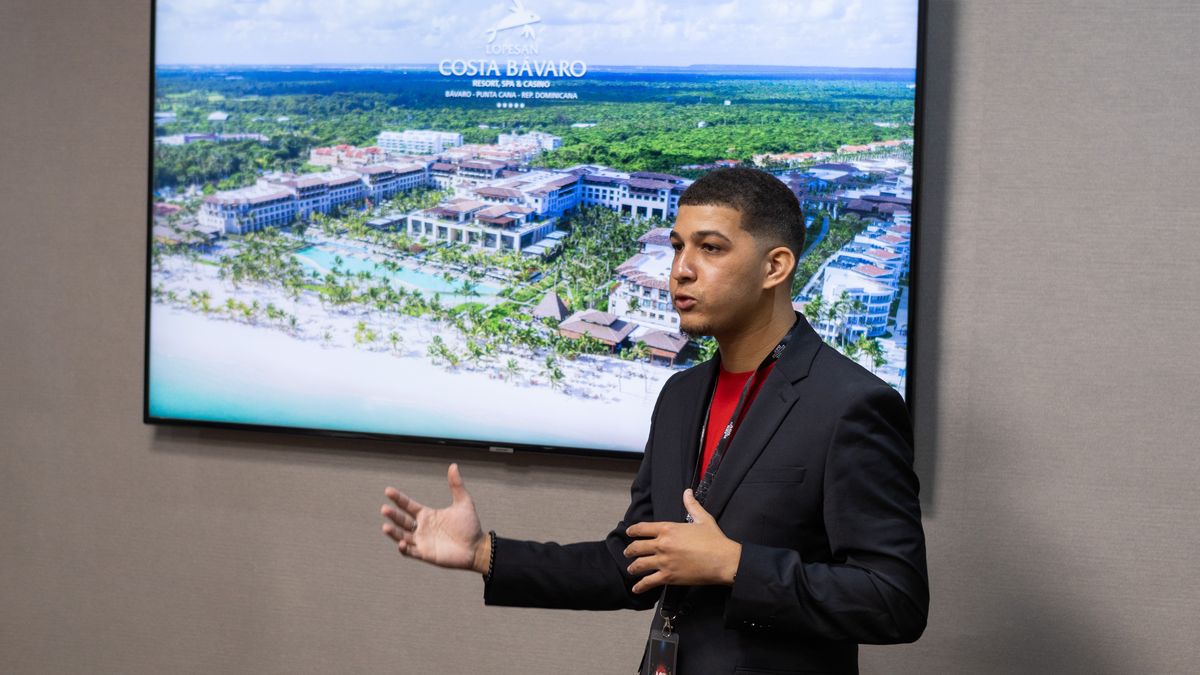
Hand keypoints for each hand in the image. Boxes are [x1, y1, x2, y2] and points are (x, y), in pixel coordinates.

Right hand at [381, 463, 489, 573]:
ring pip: (402, 536)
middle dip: (393, 515)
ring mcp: (422, 542)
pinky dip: (404, 549)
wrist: (477, 547)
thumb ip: (456, 485)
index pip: (408, 505)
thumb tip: (453, 465)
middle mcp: (422, 528)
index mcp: (428, 515)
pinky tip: (401, 543)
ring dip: (393, 533)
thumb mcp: (463, 502)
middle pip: (402, 521)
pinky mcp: (426, 554)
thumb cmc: (470, 526)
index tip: (388, 491)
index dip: (398, 498)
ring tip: (385, 527)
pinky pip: (411, 552)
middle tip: (384, 509)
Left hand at [623, 489, 741, 593]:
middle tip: (627, 553)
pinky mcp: (668, 577)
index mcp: (668, 529)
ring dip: (633, 567)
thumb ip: (692, 505)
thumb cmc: (714, 539)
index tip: (629, 533)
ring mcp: (664, 562)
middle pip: (637, 547)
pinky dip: (640, 586)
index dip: (633, 531)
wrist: (723, 560)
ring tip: (631, 569)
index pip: (643, 528)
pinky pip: (649, 582)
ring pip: (640, 565)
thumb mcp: (703, 519)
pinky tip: (637, 588)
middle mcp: (662, 544)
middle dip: (630, 550)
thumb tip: (687, 492)